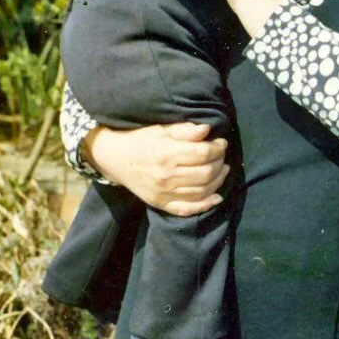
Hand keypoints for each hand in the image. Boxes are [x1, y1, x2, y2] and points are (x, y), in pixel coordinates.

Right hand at [83, 123, 229, 216]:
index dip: (218, 148)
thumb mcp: (162, 129)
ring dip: (218, 181)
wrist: (115, 159)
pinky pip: (187, 209)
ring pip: (201, 191)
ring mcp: (164, 193)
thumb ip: (185, 130)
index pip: (203, 153)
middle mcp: (167, 176)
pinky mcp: (161, 204)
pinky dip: (205, 205)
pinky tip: (217, 197)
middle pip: (206, 173)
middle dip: (220, 163)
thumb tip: (207, 129)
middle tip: (222, 155)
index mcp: (168, 154)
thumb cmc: (141, 140)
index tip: (222, 142)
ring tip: (223, 170)